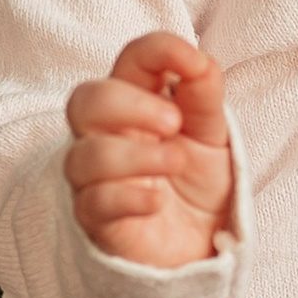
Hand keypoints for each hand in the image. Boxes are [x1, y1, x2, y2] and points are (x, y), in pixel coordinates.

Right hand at [64, 35, 233, 267]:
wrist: (202, 245)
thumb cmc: (198, 182)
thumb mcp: (213, 135)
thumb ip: (204, 97)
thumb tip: (201, 60)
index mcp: (137, 103)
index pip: (130, 61)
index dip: (158, 51)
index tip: (193, 63)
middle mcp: (108, 135)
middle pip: (86, 100)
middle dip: (130, 104)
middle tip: (173, 122)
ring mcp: (97, 179)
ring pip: (85, 155)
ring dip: (135, 155)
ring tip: (175, 162)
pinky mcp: (99, 220)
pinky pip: (95, 202)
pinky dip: (128, 197)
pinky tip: (156, 200)